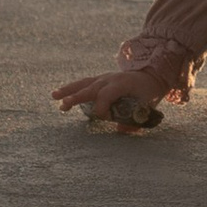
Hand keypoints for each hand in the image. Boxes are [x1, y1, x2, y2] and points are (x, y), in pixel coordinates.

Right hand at [52, 60, 171, 127]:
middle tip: (63, 106)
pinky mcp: (100, 80)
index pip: (106, 94)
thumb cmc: (149, 92)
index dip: (102, 108)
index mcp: (123, 83)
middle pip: (91, 87)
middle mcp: (111, 79)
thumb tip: (121, 130)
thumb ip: (135, 120)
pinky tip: (60, 94)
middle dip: (77, 97)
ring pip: (84, 84)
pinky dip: (72, 89)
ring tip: (54, 96)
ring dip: (68, 90)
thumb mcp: (147, 106)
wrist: (151, 76)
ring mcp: (104, 78)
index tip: (103, 118)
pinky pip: (84, 84)